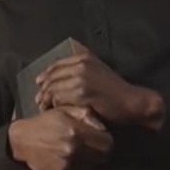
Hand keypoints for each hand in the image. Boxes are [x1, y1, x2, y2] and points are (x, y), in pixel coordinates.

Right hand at [7, 106, 114, 169]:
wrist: (20, 142)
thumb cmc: (44, 123)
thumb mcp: (64, 110)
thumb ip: (86, 114)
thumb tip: (102, 126)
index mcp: (76, 132)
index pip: (108, 143)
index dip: (106, 140)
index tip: (101, 138)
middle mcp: (74, 150)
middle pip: (103, 157)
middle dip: (101, 152)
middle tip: (94, 147)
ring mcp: (68, 165)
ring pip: (93, 167)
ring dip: (90, 161)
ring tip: (80, 153)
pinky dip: (78, 168)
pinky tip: (70, 160)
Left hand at [35, 51, 163, 128]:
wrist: (131, 102)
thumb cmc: (115, 91)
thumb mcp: (97, 72)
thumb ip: (79, 71)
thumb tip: (58, 78)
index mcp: (84, 58)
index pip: (56, 64)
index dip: (45, 74)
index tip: (39, 83)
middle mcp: (81, 65)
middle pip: (52, 76)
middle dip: (43, 89)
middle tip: (38, 100)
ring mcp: (81, 78)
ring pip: (53, 88)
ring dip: (46, 99)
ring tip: (43, 108)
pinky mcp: (82, 93)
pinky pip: (59, 99)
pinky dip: (54, 106)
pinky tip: (53, 111)